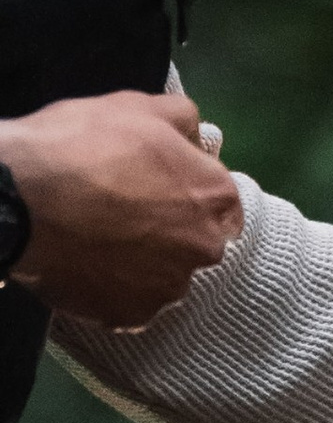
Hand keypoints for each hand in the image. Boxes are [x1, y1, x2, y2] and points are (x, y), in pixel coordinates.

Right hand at [0, 89, 243, 327]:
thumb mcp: (137, 107)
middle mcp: (204, 249)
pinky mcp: (132, 316)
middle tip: (122, 214)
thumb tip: (196, 134)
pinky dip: (113, 288)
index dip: (189, 195)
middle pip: (195, 244)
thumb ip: (181, 119)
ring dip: (141, 263)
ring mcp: (168, 288)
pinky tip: (87, 265)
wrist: (20, 199)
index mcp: (215, 198)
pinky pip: (129, 303)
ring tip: (99, 240)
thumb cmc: (82, 145)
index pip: (222, 205)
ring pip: (163, 277)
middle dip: (169, 232)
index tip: (159, 190)